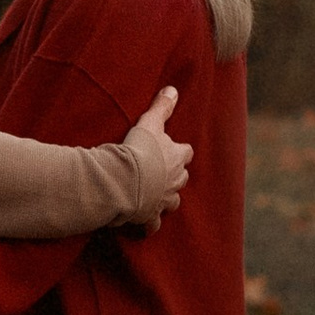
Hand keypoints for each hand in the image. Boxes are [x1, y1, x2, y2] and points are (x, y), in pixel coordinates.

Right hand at [129, 82, 192, 221]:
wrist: (127, 180)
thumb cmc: (140, 149)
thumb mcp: (150, 123)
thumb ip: (162, 107)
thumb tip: (173, 89)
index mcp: (177, 158)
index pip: (186, 152)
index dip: (180, 151)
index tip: (174, 149)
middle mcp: (175, 181)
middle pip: (182, 178)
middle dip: (175, 176)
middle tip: (162, 172)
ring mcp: (164, 201)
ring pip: (172, 203)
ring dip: (165, 199)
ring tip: (155, 196)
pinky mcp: (150, 217)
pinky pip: (152, 225)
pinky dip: (149, 224)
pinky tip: (143, 224)